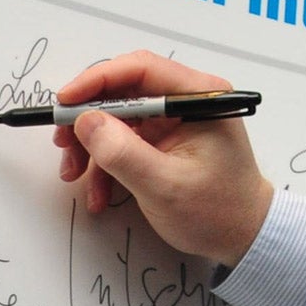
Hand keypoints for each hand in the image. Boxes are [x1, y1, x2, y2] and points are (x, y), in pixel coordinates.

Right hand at [51, 50, 273, 267]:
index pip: (141, 69)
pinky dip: (106, 164)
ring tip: (75, 178)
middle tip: (63, 146)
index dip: (97, 80)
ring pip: (117, 117)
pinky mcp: (165, 139)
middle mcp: (188, 100)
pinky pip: (124, 140)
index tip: (64, 103)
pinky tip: (99, 194)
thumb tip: (86, 121)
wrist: (242, 236)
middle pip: (123, 91)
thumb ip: (123, 153)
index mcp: (200, 97)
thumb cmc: (216, 211)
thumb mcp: (164, 186)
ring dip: (91, 147)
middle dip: (88, 120)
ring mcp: (175, 119)